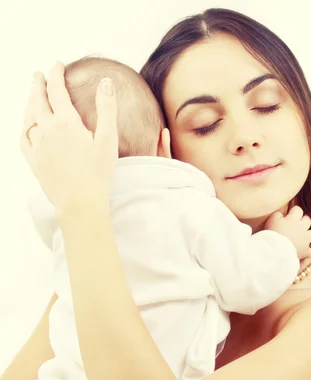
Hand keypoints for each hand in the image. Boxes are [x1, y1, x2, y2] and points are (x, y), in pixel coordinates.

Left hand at [20, 62, 118, 218]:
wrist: (80, 204)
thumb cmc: (98, 175)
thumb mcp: (108, 140)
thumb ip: (107, 109)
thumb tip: (106, 83)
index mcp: (66, 123)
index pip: (56, 89)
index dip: (56, 74)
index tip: (58, 65)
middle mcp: (47, 131)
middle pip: (37, 100)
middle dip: (38, 84)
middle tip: (38, 75)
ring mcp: (38, 147)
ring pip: (28, 118)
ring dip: (29, 103)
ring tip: (32, 96)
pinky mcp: (34, 162)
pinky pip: (24, 139)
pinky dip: (24, 127)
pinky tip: (27, 127)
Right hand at [265, 206, 310, 259]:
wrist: (276, 250)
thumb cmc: (273, 233)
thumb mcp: (272, 219)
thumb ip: (278, 214)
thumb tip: (282, 215)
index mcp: (294, 219)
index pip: (298, 210)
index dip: (293, 212)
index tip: (289, 215)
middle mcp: (302, 227)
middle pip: (307, 220)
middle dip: (303, 221)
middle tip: (295, 224)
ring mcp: (305, 239)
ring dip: (307, 235)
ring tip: (300, 237)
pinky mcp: (305, 251)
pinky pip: (309, 250)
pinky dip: (305, 250)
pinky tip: (300, 251)